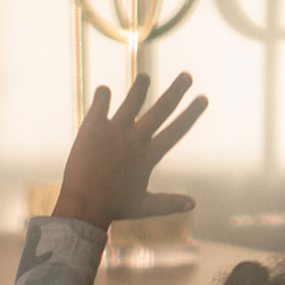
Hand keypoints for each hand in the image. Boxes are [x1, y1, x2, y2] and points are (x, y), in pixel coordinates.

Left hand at [51, 72, 205, 228]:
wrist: (82, 208)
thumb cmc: (113, 208)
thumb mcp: (144, 206)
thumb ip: (169, 202)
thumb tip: (193, 204)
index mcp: (149, 155)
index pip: (177, 129)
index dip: (192, 113)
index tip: (203, 98)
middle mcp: (135, 138)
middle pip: (161, 108)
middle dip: (176, 90)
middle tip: (187, 76)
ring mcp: (114, 131)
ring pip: (132, 100)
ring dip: (140, 87)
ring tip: (144, 78)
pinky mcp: (92, 128)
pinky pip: (100, 104)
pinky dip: (102, 96)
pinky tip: (104, 91)